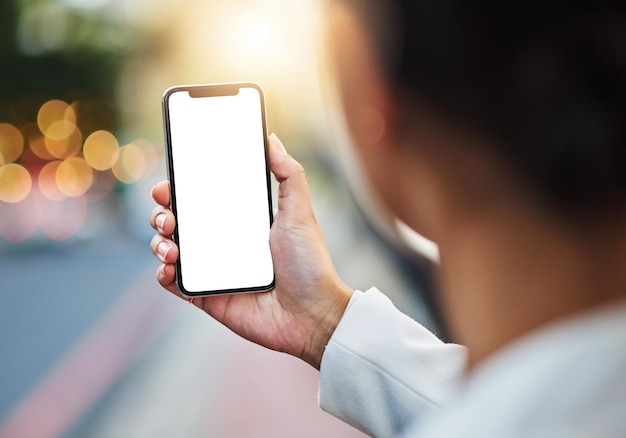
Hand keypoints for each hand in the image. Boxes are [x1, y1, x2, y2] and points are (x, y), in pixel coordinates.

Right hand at [149, 133, 352, 368]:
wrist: (313, 315)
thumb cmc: (309, 263)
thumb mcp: (299, 212)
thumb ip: (288, 173)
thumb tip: (271, 138)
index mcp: (239, 222)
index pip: (200, 200)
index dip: (178, 190)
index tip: (168, 184)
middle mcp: (222, 243)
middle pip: (177, 222)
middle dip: (161, 213)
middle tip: (167, 214)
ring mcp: (212, 270)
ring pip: (169, 249)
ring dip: (159, 242)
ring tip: (171, 245)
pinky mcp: (207, 297)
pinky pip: (175, 284)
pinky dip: (164, 275)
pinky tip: (171, 268)